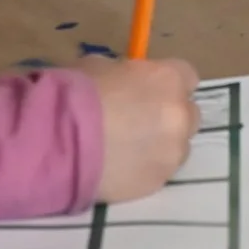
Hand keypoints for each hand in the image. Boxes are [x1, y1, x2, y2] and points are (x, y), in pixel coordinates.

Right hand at [76, 55, 201, 204]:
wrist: (59, 141)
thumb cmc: (76, 94)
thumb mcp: (101, 66)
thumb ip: (127, 75)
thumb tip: (128, 83)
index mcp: (168, 79)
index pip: (188, 77)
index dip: (168, 85)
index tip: (150, 91)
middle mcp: (180, 115)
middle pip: (189, 114)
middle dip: (170, 116)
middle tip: (140, 121)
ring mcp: (173, 152)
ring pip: (178, 147)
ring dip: (161, 145)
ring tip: (128, 149)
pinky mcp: (158, 182)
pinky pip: (160, 171)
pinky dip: (146, 168)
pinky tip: (121, 167)